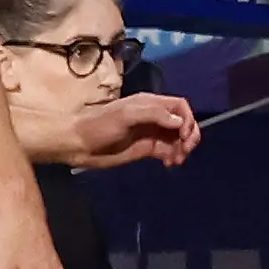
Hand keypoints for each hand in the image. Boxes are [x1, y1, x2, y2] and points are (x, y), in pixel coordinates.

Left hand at [75, 93, 202, 168]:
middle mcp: (153, 117)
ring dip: (183, 148)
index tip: (183, 136)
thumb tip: (179, 121)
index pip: (179, 106)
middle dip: (189, 135)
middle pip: (182, 122)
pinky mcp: (146, 149)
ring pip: (177, 138)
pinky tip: (170, 164)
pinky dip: (174, 156)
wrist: (79, 144)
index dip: (187, 119)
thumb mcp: (126, 115)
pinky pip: (168, 151)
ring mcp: (150, 133)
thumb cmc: (99, 125)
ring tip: (177, 160)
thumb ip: (153, 114)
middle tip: (185, 150)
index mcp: (149, 104)